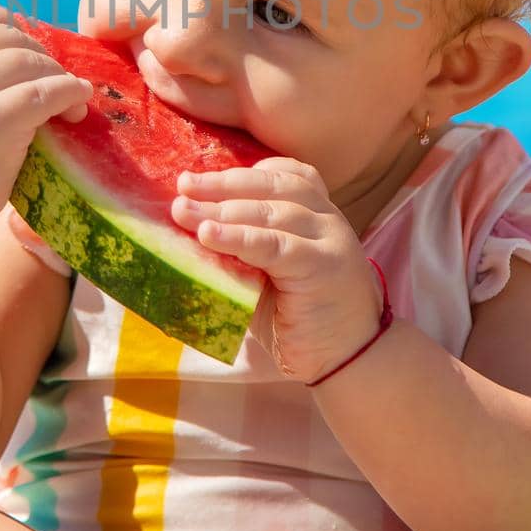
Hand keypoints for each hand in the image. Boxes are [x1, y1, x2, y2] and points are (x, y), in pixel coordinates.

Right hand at [0, 0, 92, 231]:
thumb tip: (12, 52)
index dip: (9, 22)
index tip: (28, 40)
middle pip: (9, 36)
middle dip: (38, 53)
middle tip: (54, 78)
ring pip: (32, 61)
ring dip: (58, 75)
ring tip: (70, 99)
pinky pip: (47, 92)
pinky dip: (70, 92)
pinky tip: (79, 104)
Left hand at [171, 157, 383, 383]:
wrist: (348, 359)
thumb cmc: (301, 318)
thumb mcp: (268, 276)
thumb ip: (244, 251)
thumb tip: (189, 231)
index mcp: (318, 215)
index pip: (287, 175)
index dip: (244, 172)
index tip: (202, 178)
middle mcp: (327, 219)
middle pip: (272, 186)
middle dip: (222, 184)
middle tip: (182, 187)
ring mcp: (329, 239)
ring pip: (271, 212)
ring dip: (221, 210)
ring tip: (183, 211)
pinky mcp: (322, 265)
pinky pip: (274, 245)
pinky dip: (237, 237)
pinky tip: (207, 235)